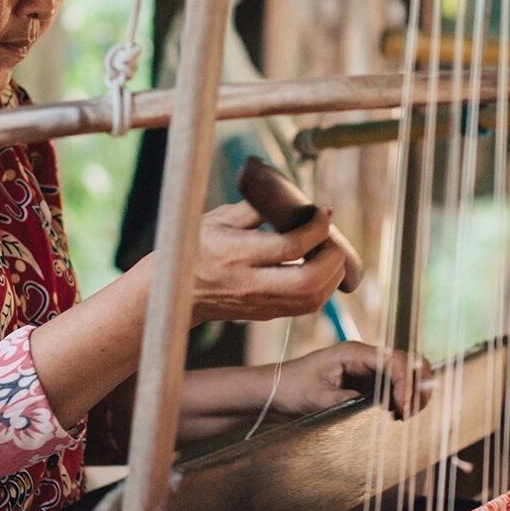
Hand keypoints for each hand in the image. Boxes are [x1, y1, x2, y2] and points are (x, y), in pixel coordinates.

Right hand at [187, 201, 347, 322]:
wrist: (177, 291)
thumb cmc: (196, 248)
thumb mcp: (220, 219)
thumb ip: (256, 207)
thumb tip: (291, 195)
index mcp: (237, 254)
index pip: (290, 246)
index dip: (317, 228)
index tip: (323, 213)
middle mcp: (250, 284)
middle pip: (309, 281)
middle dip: (332, 257)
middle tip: (330, 238)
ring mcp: (260, 304)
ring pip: (312, 299)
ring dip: (332, 274)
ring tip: (328, 251)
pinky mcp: (266, 314)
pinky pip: (306, 306)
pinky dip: (322, 286)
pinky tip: (319, 267)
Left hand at [268, 343, 434, 420]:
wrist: (273, 392)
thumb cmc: (291, 389)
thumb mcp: (318, 398)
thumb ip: (350, 400)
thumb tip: (381, 406)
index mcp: (355, 353)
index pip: (396, 361)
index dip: (406, 384)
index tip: (403, 409)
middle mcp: (366, 358)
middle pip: (409, 363)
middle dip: (418, 386)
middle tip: (411, 413)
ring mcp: (368, 371)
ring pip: (405, 376)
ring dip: (412, 394)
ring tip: (404, 416)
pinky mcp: (366, 385)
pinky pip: (394, 388)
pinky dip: (402, 400)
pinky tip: (395, 416)